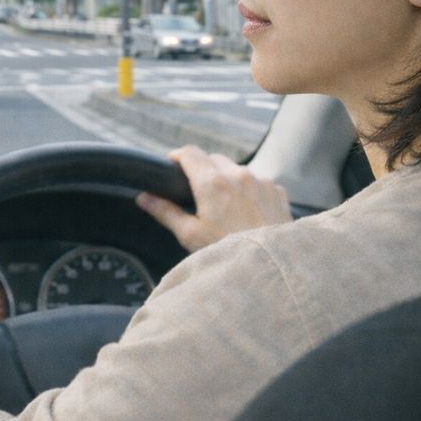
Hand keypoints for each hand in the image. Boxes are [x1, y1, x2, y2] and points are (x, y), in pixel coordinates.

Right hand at [136, 145, 291, 252]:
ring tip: (224, 206)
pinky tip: (246, 212)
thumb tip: (143, 198)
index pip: (190, 152)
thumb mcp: (190, 235)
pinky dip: (248, 189)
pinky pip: (258, 181)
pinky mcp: (277, 191)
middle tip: (197, 193)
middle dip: (202, 169)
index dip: (178, 157)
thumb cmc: (228, 253)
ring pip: (236, 169)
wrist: (270, 267)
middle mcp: (238, 175)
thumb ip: (165, 212)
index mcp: (212, 182)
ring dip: (227, 179)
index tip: (173, 167)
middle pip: (213, 159)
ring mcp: (261, 181)